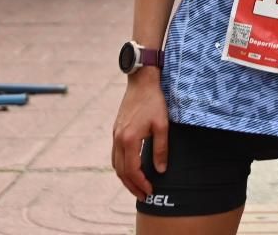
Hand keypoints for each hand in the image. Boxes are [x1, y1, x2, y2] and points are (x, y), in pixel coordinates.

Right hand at [111, 74, 168, 200]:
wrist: (142, 82)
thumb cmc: (154, 101)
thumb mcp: (162, 125)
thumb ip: (161, 149)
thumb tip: (161, 170)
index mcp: (129, 139)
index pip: (133, 170)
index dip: (141, 183)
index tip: (151, 191)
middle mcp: (118, 139)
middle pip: (121, 171)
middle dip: (132, 185)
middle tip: (144, 195)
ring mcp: (115, 135)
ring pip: (116, 164)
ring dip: (125, 178)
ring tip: (137, 186)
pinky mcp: (116, 131)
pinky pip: (115, 155)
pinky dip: (122, 166)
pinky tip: (131, 169)